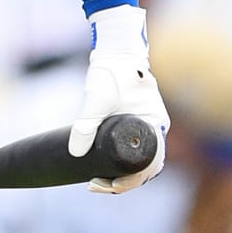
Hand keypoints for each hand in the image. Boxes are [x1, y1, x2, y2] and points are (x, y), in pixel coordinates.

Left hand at [69, 5, 169, 193]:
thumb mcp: (96, 98)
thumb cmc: (112, 70)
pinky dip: (122, 162)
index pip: (149, 166)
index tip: (108, 184)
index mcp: (154, 125)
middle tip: (94, 185)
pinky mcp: (137, 120)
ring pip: (140, 160)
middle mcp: (156, 127)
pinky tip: (102, 166)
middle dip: (122, 182)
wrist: (117, 48)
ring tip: (95, 180)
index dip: (130, 182)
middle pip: (146, 168)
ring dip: (122, 174)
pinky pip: (134, 149)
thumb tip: (75, 152)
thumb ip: (86, 124)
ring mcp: (148, 124)